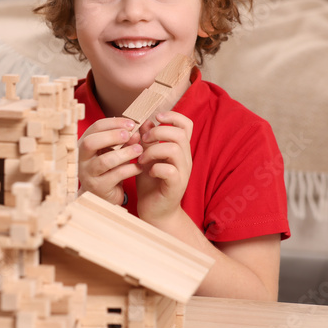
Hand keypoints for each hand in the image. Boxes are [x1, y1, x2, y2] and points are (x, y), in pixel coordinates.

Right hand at [77, 117, 143, 205]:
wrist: (105, 196)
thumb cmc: (110, 170)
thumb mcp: (115, 152)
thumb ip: (124, 141)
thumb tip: (137, 130)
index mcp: (84, 145)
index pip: (95, 128)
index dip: (113, 123)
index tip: (131, 123)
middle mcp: (82, 159)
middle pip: (91, 142)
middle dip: (112, 136)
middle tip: (130, 134)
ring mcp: (88, 174)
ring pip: (105, 161)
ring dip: (125, 153)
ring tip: (139, 149)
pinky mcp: (99, 187)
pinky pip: (116, 175)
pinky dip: (130, 169)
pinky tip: (140, 167)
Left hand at [135, 111, 192, 225]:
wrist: (155, 211)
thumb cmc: (151, 183)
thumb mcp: (146, 157)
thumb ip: (146, 141)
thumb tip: (145, 122)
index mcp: (180, 149)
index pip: (186, 124)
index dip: (173, 116)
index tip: (156, 117)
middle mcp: (185, 158)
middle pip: (179, 134)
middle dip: (158, 132)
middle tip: (143, 141)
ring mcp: (183, 172)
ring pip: (175, 149)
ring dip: (153, 150)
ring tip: (142, 159)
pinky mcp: (176, 185)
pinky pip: (170, 170)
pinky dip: (156, 168)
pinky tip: (148, 173)